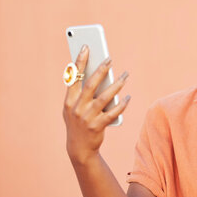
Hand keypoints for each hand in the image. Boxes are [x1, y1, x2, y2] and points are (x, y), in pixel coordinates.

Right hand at [62, 45, 130, 163]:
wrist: (79, 149)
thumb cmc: (78, 122)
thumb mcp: (74, 107)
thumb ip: (82, 93)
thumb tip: (98, 73)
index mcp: (69, 100)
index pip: (74, 77)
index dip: (80, 61)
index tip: (86, 47)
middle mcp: (76, 107)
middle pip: (90, 84)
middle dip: (101, 70)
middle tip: (110, 58)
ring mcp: (86, 117)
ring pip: (104, 97)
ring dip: (117, 85)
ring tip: (126, 75)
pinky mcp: (97, 126)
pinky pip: (112, 113)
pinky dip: (121, 105)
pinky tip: (128, 98)